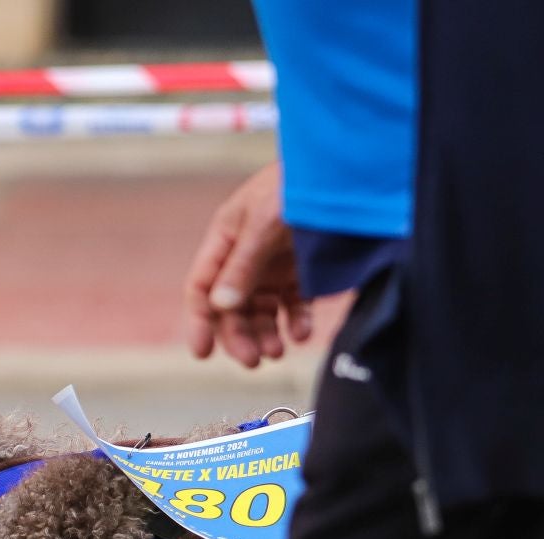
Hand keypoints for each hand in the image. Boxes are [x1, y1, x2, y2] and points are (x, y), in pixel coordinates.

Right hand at [183, 163, 313, 367]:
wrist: (344, 172)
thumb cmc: (296, 185)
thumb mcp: (264, 222)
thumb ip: (243, 265)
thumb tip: (220, 306)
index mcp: (226, 239)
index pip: (202, 287)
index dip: (200, 321)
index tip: (202, 352)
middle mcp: (246, 258)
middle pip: (232, 309)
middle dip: (238, 336)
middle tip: (252, 360)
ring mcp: (274, 268)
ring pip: (261, 314)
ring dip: (265, 335)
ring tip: (277, 351)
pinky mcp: (302, 276)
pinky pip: (293, 308)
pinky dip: (295, 324)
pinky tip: (300, 333)